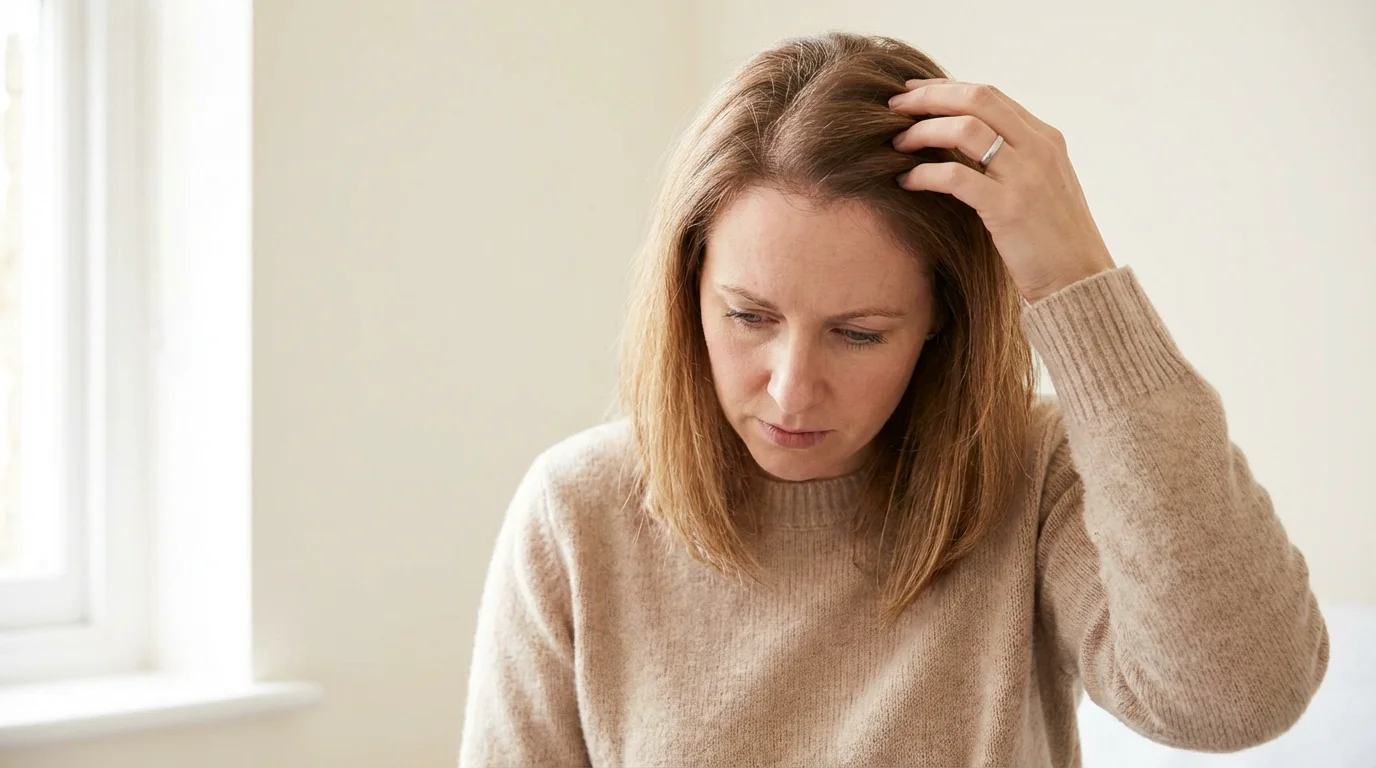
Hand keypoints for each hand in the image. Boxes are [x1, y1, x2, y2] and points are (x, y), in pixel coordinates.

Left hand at [888, 79, 1115, 303]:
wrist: (1080, 280)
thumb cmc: (1052, 239)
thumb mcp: (1039, 185)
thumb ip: (1012, 159)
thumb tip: (964, 143)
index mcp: (1045, 138)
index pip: (989, 95)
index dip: (946, 89)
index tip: (912, 94)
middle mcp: (1038, 148)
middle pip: (976, 99)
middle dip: (929, 97)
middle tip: (893, 108)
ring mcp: (1025, 176)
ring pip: (964, 129)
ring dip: (922, 132)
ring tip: (896, 144)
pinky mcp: (1008, 207)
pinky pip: (955, 176)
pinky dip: (924, 174)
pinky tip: (906, 181)